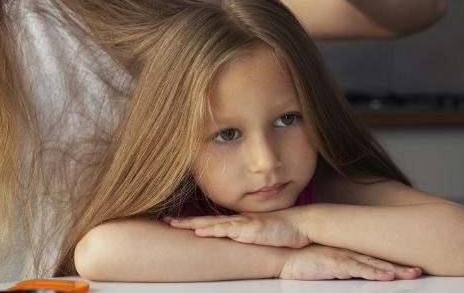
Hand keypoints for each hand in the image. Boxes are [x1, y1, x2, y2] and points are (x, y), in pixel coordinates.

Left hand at [166, 209, 309, 247]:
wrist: (298, 225)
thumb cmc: (280, 232)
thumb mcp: (257, 236)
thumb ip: (244, 237)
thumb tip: (233, 243)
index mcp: (236, 224)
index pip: (208, 222)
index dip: (190, 222)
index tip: (173, 221)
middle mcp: (235, 222)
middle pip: (204, 221)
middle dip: (183, 221)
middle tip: (165, 220)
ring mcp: (241, 224)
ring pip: (211, 224)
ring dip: (192, 224)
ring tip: (174, 224)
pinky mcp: (249, 230)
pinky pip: (228, 230)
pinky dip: (212, 230)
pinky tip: (201, 232)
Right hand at [280, 245, 422, 280]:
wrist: (284, 255)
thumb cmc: (302, 260)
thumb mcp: (327, 264)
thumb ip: (341, 267)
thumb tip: (354, 273)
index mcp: (349, 251)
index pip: (375, 256)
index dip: (394, 260)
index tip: (410, 265)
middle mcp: (349, 252)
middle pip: (380, 259)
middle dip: (401, 266)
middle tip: (419, 270)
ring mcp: (344, 256)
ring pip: (375, 264)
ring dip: (394, 270)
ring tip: (412, 274)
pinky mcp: (336, 263)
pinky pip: (359, 269)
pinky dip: (375, 272)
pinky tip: (387, 276)